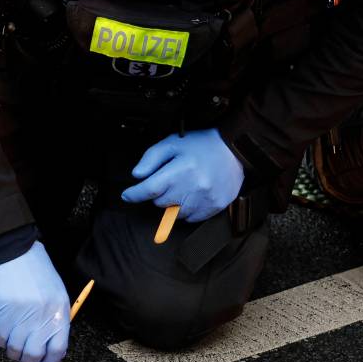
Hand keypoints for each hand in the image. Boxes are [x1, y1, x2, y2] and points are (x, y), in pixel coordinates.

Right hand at [0, 241, 69, 361]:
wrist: (15, 253)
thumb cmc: (38, 274)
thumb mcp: (56, 296)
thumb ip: (55, 323)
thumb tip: (49, 351)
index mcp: (59, 314)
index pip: (57, 351)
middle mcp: (41, 318)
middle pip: (34, 355)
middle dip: (29, 361)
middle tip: (26, 357)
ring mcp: (20, 318)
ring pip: (15, 350)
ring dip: (14, 351)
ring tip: (15, 339)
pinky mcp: (1, 315)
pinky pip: (0, 340)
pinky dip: (2, 341)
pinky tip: (5, 329)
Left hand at [120, 128, 243, 222]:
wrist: (235, 149)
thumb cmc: (201, 144)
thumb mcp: (172, 143)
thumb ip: (151, 158)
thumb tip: (137, 175)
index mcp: (180, 171)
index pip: (150, 190)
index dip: (134, 194)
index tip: (127, 195)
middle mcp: (192, 188)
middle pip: (160, 203)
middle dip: (159, 193)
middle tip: (169, 180)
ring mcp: (205, 200)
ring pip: (175, 213)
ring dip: (173, 203)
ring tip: (183, 186)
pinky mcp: (215, 207)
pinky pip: (191, 218)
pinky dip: (187, 210)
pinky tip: (192, 195)